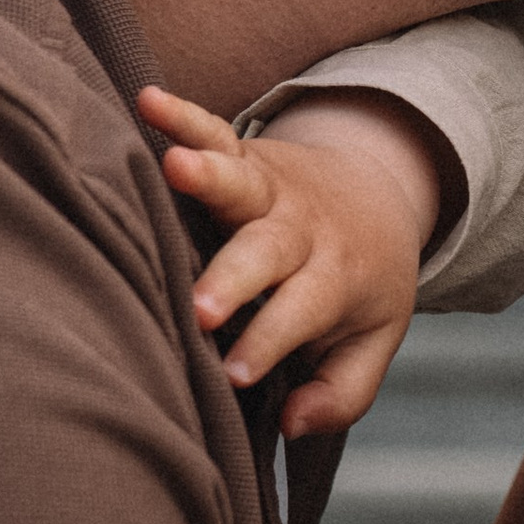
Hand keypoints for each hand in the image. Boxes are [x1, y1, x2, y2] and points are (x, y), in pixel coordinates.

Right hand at [141, 85, 446, 433]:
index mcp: (331, 280)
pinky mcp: (246, 154)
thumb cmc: (360, 287)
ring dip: (207, 174)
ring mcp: (270, 188)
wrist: (378, 196)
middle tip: (204, 308)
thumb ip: (341, 394)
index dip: (269, 343)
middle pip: (267, 251)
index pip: (299, 315)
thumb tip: (291, 424)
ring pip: (238, 180)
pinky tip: (145, 100)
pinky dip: (182, 114)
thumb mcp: (373, 342)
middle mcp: (299, 230)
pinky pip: (215, 128)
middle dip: (234, 278)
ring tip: (173, 166)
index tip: (234, 374)